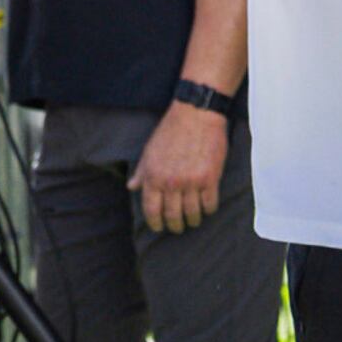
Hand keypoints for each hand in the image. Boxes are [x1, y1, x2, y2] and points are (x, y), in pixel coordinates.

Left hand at [132, 100, 230, 233]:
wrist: (196, 114)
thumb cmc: (171, 130)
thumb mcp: (150, 150)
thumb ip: (142, 172)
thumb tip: (131, 186)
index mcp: (153, 176)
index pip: (151, 210)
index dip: (155, 223)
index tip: (159, 227)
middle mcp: (171, 182)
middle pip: (173, 216)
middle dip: (175, 225)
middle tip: (178, 227)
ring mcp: (191, 181)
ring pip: (192, 213)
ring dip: (193, 220)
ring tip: (194, 220)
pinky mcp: (210, 178)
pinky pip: (210, 204)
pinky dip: (208, 209)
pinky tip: (207, 207)